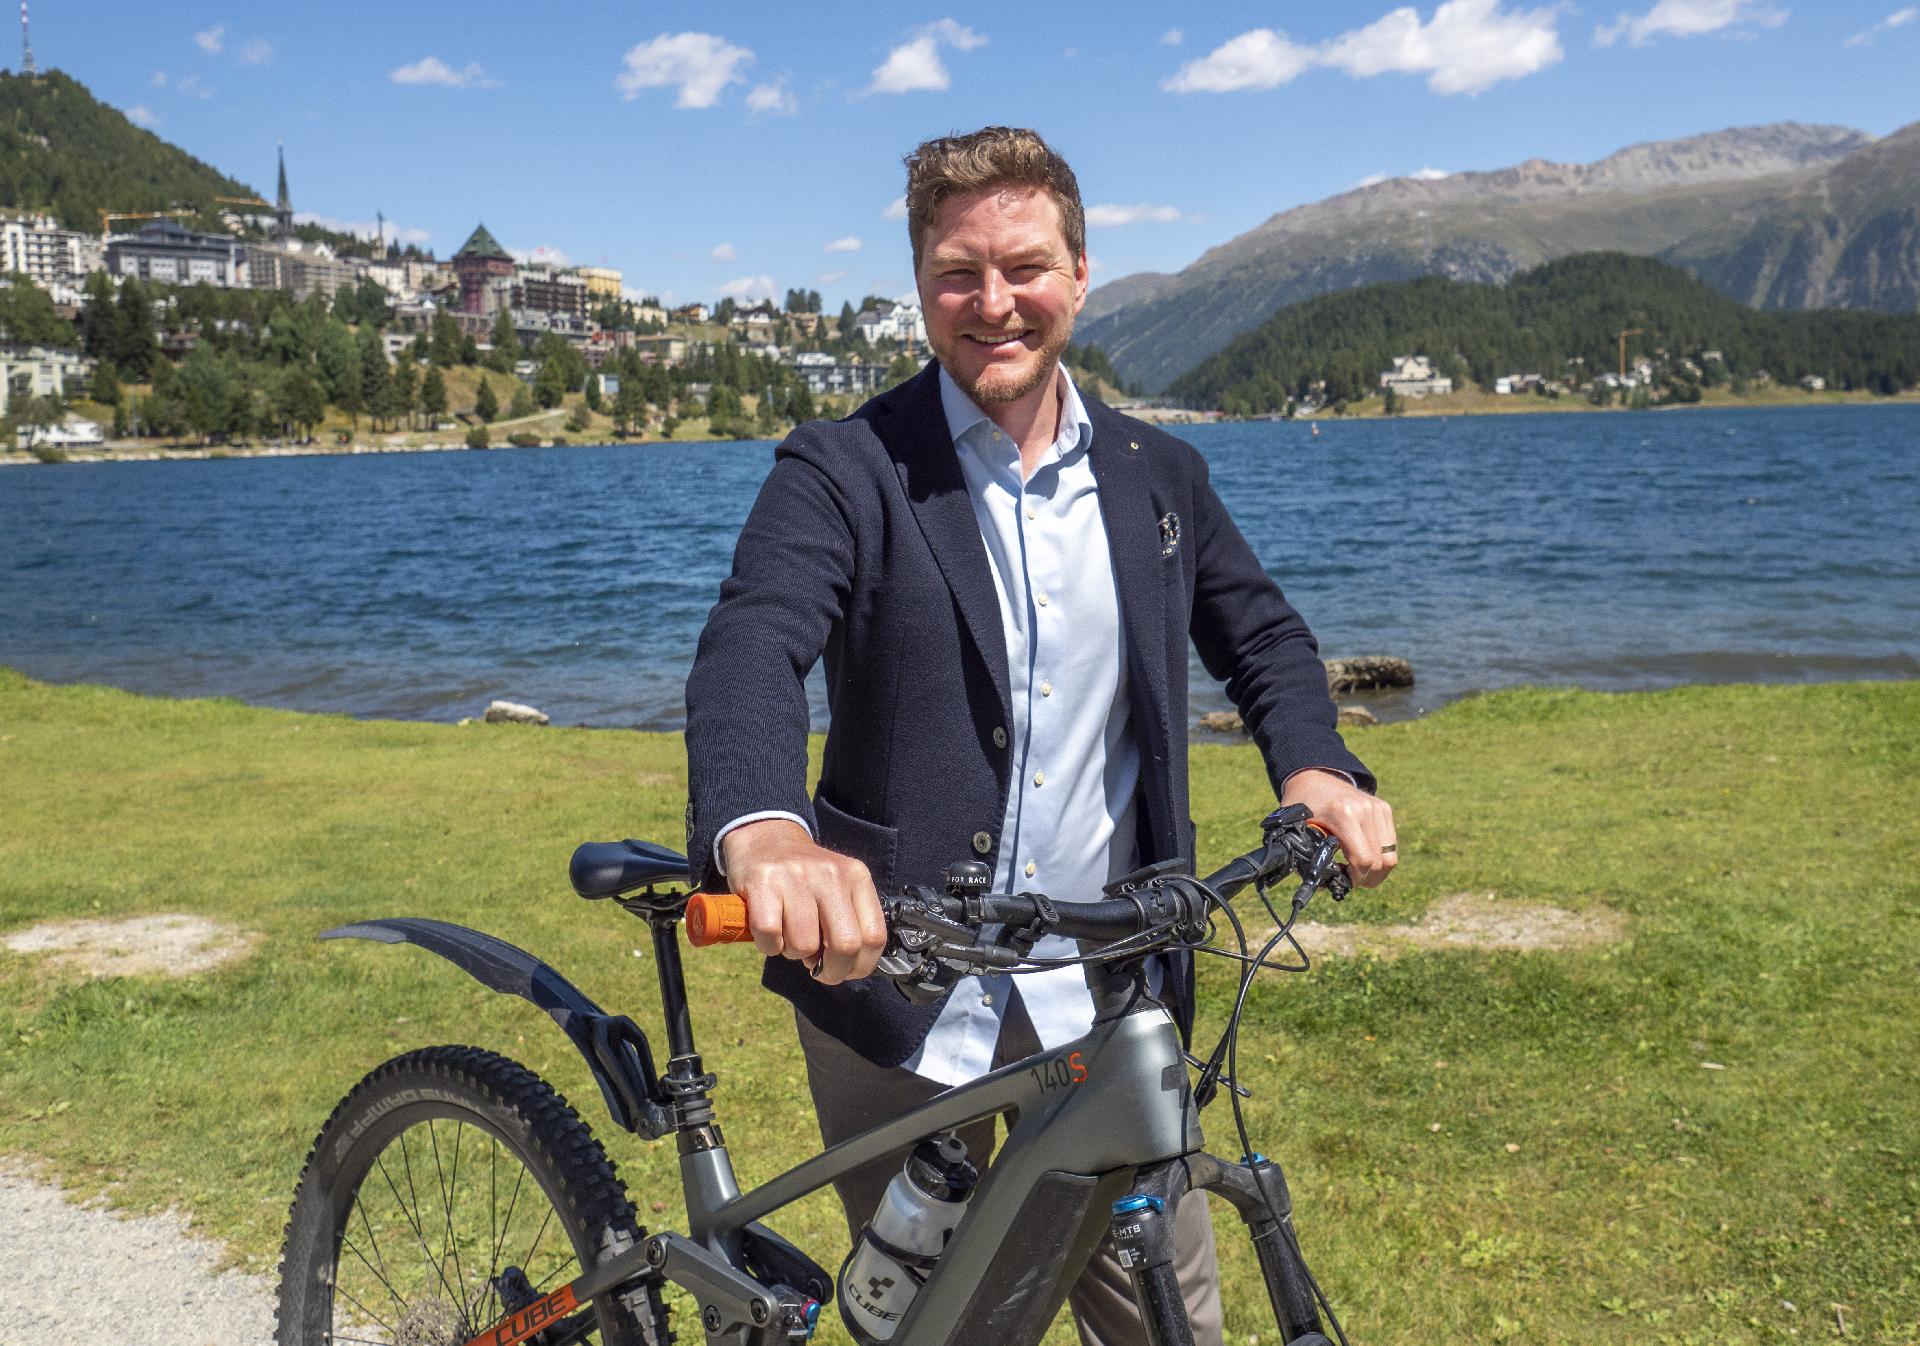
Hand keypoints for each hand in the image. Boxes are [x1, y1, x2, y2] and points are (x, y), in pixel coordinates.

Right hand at [718, 818, 887, 983]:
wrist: (765, 837)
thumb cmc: (803, 876)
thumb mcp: (838, 886)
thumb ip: (850, 921)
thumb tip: (849, 967)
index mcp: (856, 877)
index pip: (874, 936)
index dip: (861, 966)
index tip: (846, 971)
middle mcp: (830, 874)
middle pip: (845, 945)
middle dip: (831, 970)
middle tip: (817, 968)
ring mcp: (796, 877)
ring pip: (804, 945)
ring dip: (794, 954)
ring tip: (789, 936)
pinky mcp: (763, 883)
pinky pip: (771, 937)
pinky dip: (769, 945)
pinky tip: (770, 931)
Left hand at [1279, 769, 1397, 886]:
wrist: (1314, 778)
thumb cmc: (1302, 806)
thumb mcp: (1297, 829)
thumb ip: (1306, 856)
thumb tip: (1322, 885)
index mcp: (1343, 814)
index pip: (1363, 859)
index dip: (1356, 878)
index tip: (1344, 881)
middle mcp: (1365, 809)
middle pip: (1380, 861)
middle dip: (1366, 878)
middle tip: (1350, 880)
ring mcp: (1377, 807)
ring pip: (1390, 856)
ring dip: (1377, 871)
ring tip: (1358, 872)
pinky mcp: (1384, 808)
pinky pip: (1391, 845)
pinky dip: (1380, 857)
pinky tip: (1363, 857)